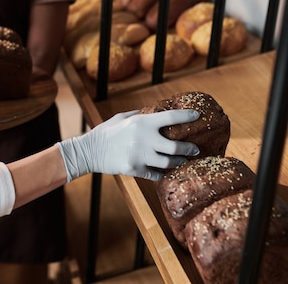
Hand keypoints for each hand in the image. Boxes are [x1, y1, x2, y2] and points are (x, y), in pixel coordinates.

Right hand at [57, 109, 199, 181]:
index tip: (198, 116)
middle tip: (195, 149)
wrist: (89, 151)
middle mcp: (143, 138)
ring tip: (182, 161)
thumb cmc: (106, 132)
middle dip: (189, 149)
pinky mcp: (134, 169)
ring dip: (178, 162)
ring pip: (168, 163)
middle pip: (175, 146)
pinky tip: (163, 173)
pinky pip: (155, 174)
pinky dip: (161, 174)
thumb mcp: (121, 118)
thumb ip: (139, 114)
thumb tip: (154, 112)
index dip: (187, 116)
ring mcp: (140, 155)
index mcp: (142, 122)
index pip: (171, 117)